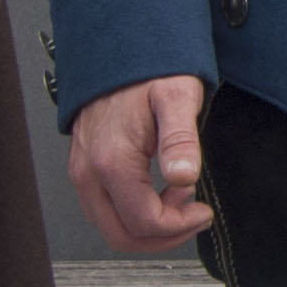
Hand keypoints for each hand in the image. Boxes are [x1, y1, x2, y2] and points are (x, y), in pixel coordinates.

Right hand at [68, 74, 211, 254]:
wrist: (119, 49)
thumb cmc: (148, 70)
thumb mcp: (177, 97)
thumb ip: (180, 140)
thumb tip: (184, 178)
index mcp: (112, 162)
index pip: (143, 222)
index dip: (179, 226)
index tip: (203, 211)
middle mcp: (89, 174)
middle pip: (121, 236)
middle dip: (164, 235)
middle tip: (195, 214)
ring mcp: (82, 173)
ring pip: (111, 227)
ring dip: (150, 224)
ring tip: (181, 196)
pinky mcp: (84, 169)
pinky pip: (106, 209)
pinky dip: (135, 212)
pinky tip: (161, 189)